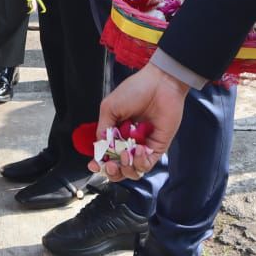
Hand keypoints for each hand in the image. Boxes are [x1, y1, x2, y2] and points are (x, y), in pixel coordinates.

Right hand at [90, 64, 188, 180]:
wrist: (160, 84)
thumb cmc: (136, 90)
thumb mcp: (109, 106)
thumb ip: (103, 128)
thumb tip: (101, 147)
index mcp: (115, 132)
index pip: (105, 155)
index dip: (99, 163)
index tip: (94, 165)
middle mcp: (128, 142)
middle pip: (118, 168)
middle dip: (112, 171)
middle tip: (110, 165)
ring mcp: (142, 146)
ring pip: (132, 171)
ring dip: (126, 168)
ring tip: (125, 154)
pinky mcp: (156, 148)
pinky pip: (147, 165)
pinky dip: (140, 162)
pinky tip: (139, 150)